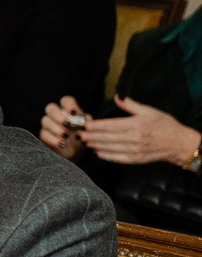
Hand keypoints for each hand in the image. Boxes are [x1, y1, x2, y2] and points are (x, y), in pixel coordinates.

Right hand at [39, 97, 86, 158]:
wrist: (76, 153)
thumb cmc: (82, 138)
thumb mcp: (88, 130)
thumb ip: (87, 123)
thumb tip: (84, 119)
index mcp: (69, 111)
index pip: (66, 101)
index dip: (69, 105)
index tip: (74, 113)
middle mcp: (57, 115)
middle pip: (50, 108)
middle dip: (58, 115)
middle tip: (67, 124)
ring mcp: (49, 125)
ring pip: (45, 120)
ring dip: (56, 128)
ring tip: (66, 136)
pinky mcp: (44, 135)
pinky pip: (44, 134)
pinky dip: (53, 139)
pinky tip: (61, 144)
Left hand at [83, 95, 201, 165]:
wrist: (179, 143)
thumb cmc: (165, 125)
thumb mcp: (149, 111)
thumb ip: (131, 105)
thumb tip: (116, 97)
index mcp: (136, 125)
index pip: (109, 126)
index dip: (94, 126)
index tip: (84, 124)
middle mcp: (134, 139)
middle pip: (106, 138)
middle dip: (90, 136)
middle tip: (77, 134)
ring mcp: (134, 151)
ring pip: (109, 148)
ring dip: (94, 145)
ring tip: (83, 141)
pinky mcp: (136, 159)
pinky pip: (116, 158)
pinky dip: (105, 155)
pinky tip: (97, 151)